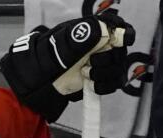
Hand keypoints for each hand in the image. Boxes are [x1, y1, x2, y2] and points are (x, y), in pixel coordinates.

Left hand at [0, 13, 133, 120]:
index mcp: (92, 31)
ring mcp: (101, 63)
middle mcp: (100, 45)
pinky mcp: (101, 79)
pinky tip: (91, 85)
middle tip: (91, 63)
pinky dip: (104, 86)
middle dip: (108, 59)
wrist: (38, 81)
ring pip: (118, 67)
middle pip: (120, 50)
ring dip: (105, 73)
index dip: (123, 32)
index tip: (122, 39)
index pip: (116, 26)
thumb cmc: (46, 58)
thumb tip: (97, 29)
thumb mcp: (58, 46)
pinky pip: (113, 83)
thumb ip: (78, 38)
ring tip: (86, 74)